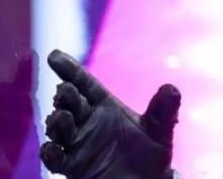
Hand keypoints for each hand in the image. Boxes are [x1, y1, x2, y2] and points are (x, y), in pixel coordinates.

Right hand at [40, 50, 180, 178]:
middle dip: (64, 94)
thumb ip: (164, 112)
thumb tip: (172, 89)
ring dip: (57, 121)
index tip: (54, 55)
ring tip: (62, 118)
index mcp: (105, 108)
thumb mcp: (159, 133)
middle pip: (69, 102)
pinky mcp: (72, 167)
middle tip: (65, 92)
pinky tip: (54, 148)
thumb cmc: (151, 158)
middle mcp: (87, 123)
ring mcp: (77, 144)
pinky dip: (49, 152)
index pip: (84, 84)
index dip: (69, 69)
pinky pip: (53, 158)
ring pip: (58, 127)